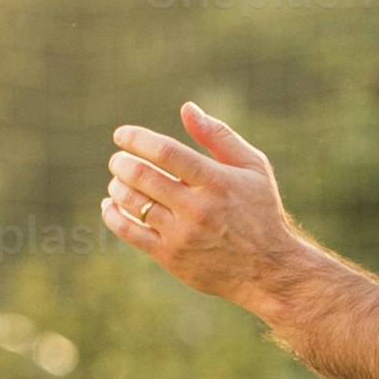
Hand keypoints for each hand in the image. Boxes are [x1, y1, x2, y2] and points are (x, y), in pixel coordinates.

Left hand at [105, 102, 302, 307]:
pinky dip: (113, 216)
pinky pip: (131, 233)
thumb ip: (219, 136)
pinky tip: (109, 206)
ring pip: (133, 203)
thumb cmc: (260, 212)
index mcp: (216, 181)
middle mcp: (197, 207)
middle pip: (143, 176)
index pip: (166, 153)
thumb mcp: (253, 167)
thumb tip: (187, 109)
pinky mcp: (171, 257)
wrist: (269, 270)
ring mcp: (182, 234)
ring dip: (117, 186)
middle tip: (117, 160)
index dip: (137, 139)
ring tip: (118, 180)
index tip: (120, 135)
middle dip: (121, 163)